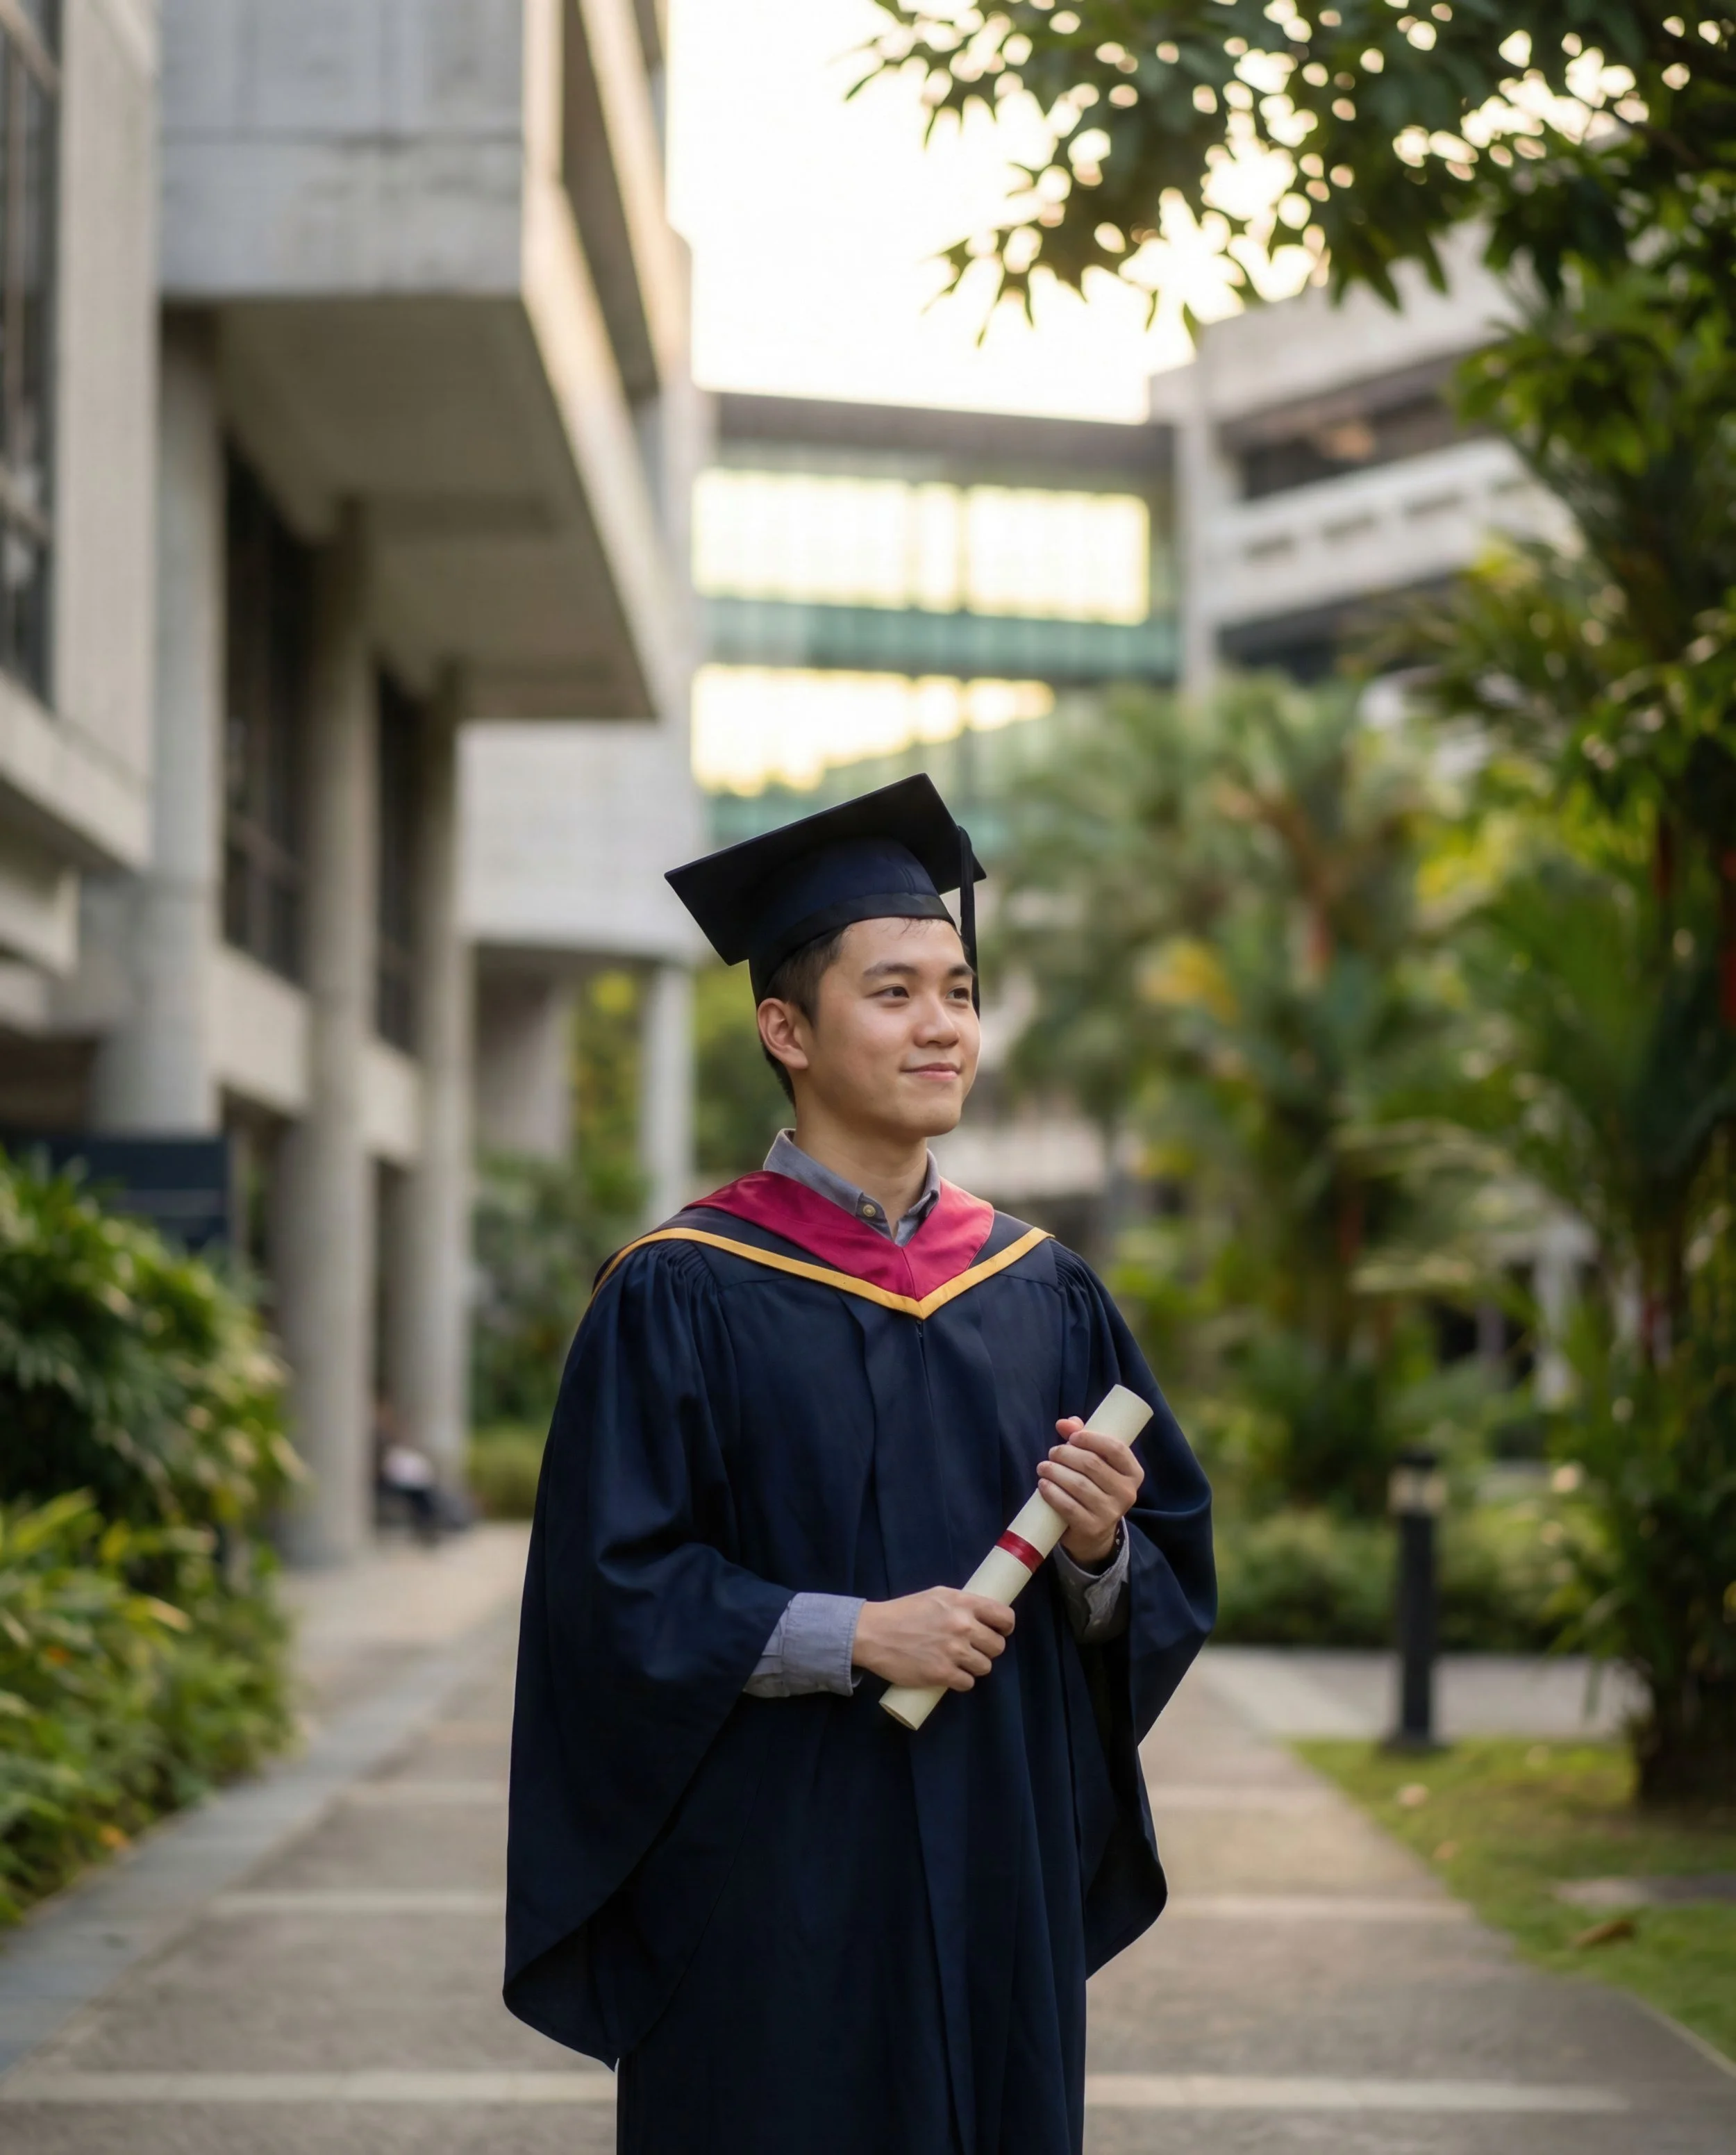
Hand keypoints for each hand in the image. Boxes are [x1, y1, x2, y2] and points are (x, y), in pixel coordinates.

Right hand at [851, 1588, 1014, 1691]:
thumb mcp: (936, 1596)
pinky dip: (961, 1681)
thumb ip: (960, 1604)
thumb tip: (982, 1615)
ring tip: (959, 1663)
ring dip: (975, 1667)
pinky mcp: (943, 1674)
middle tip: (973, 1649)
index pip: (1004, 1617)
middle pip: (997, 1646)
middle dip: (988, 1649)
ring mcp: (954, 1652)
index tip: (1000, 1631)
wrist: (874, 1633)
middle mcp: (963, 1626)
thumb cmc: (904, 1612)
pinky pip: (968, 1683)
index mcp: (963, 1603)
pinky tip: (950, 1675)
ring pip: (985, 1667)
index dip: (1005, 1627)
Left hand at [1036, 1416, 1144, 1567]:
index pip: (1116, 1449)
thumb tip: (1064, 1423)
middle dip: (1066, 1454)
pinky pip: (1068, 1506)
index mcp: (1133, 1473)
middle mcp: (1127, 1493)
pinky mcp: (1092, 1528)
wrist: (1094, 1533)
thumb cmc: (1095, 1487)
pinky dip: (1052, 1493)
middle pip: (1092, 1465)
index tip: (1072, 1437)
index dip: (1091, 1438)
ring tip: (1043, 1467)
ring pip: (1078, 1484)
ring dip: (1055, 1472)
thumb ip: (1082, 1438)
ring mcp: (1110, 1513)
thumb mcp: (1096, 1463)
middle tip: (1052, 1453)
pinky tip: (1043, 1485)